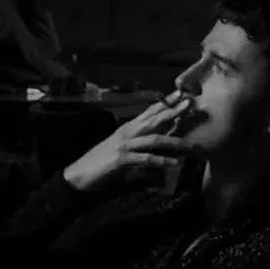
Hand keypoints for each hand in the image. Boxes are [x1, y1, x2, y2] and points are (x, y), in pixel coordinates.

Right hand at [63, 95, 195, 192]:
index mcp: (128, 128)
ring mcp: (124, 145)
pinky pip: (145, 159)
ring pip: (153, 139)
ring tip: (189, 145)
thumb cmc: (102, 162)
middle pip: (154, 119)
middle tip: (190, 103)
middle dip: (172, 111)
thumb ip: (138, 143)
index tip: (182, 94)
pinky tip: (174, 164)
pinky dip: (161, 161)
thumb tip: (157, 142)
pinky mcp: (121, 159)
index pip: (150, 111)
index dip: (166, 102)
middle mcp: (127, 132)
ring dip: (172, 141)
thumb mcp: (123, 149)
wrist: (79, 173)